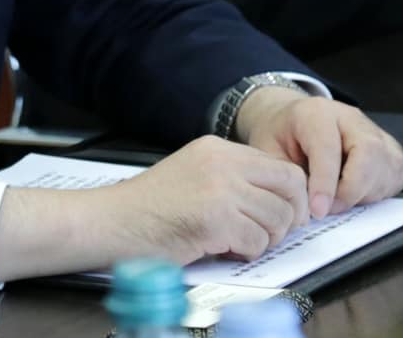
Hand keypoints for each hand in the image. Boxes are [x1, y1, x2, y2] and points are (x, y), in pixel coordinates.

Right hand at [96, 135, 311, 262]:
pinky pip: (257, 242)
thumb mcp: (193, 173)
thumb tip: (276, 198)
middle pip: (290, 186)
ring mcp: (220, 190)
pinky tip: (224, 249)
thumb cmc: (148, 207)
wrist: (111, 221)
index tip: (284, 214)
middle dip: (290, 216)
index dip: (290, 196)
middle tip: (272, 233)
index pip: (281, 166)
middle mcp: (222, 162)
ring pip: (278, 218)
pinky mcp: (215, 220)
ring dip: (265, 238)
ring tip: (240, 243)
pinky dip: (246, 253)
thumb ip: (231, 177)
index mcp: (217, 148)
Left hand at [235, 88, 402, 218]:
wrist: (293, 120)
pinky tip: (358, 193)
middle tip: (330, 208)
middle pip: (368, 152)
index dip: (324, 183)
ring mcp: (374, 130)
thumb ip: (286, 177)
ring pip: (386, 165)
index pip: (328, 148)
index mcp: (316, 113)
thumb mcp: (268, 151)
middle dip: (351, 189)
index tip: (318, 210)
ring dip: (366, 193)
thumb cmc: (281, 136)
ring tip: (339, 199)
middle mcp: (350, 117)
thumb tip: (305, 209)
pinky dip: (380, 191)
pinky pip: (397, 173)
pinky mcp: (390, 148)